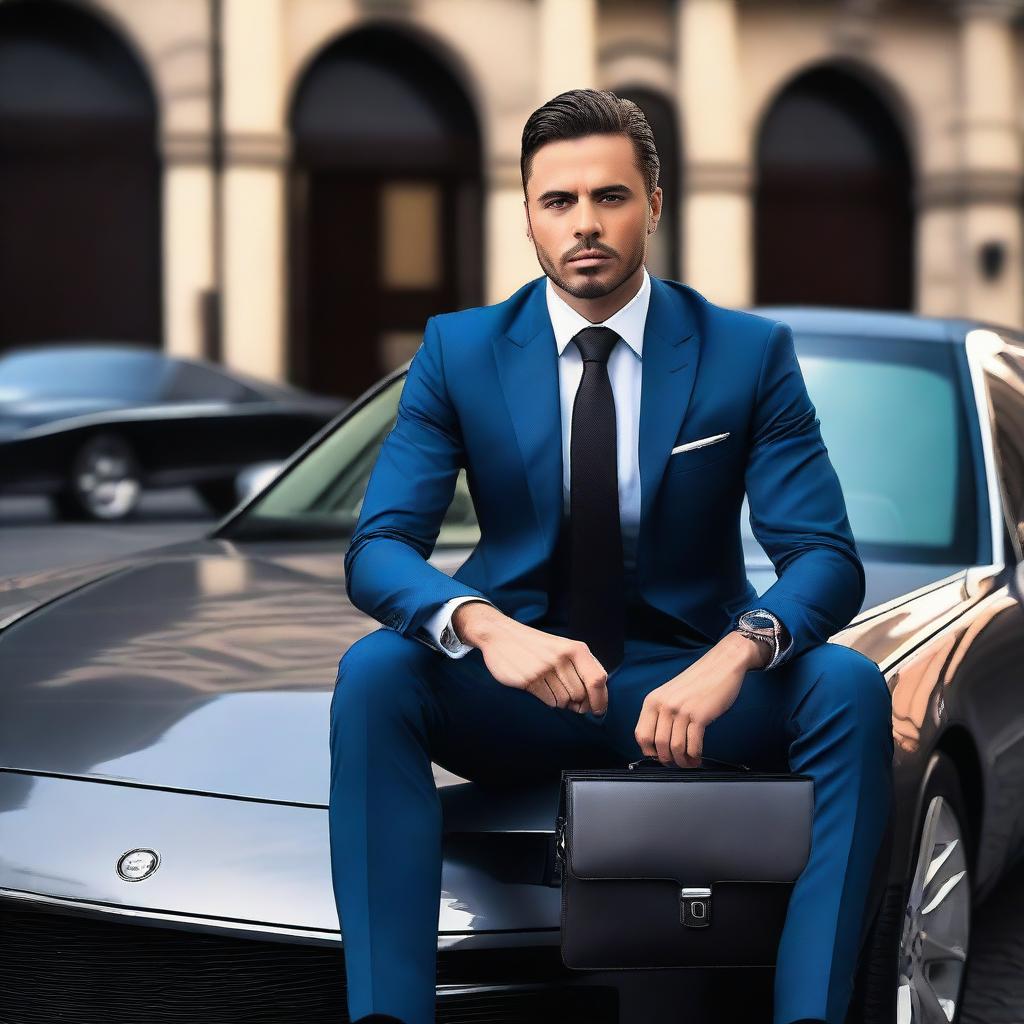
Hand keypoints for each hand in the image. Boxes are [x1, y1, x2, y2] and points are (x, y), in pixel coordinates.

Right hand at [456, 606, 607, 713]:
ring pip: (565, 700)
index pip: (597, 679)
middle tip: (569, 699)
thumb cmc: (537, 646)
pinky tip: (539, 687)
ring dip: (561, 701)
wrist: (501, 635)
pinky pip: (549, 701)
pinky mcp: (529, 679)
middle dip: (577, 703)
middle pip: (581, 694)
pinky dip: (548, 699)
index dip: (600, 699)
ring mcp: (545, 668)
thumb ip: (581, 668)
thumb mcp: (562, 647)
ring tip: (550, 687)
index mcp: (575, 648)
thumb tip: (594, 701)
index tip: (598, 711)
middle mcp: (562, 657)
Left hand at [634, 634, 759, 767]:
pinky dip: (695, 756)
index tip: (660, 757)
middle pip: (658, 746)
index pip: (641, 735)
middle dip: (668, 760)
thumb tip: (659, 743)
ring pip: (675, 748)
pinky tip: (698, 757)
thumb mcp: (670, 694)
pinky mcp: (699, 715)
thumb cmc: (698, 682)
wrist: (721, 665)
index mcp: (653, 700)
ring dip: (683, 761)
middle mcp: (664, 705)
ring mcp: (681, 710)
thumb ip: (661, 713)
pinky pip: (692, 745)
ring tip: (690, 762)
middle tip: (677, 763)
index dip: (650, 752)